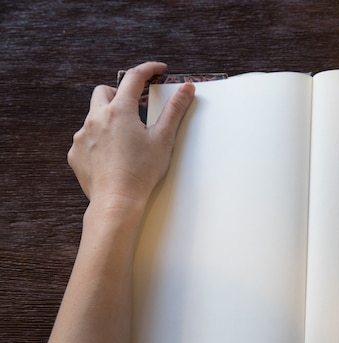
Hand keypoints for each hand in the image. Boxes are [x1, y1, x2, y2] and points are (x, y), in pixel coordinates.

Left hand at [68, 61, 194, 213]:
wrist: (117, 202)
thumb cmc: (142, 172)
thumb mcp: (163, 139)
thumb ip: (175, 110)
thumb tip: (187, 88)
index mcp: (120, 111)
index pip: (134, 78)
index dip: (148, 69)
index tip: (158, 69)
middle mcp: (96, 119)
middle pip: (104, 91)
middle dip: (119, 93)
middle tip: (135, 107)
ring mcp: (82, 136)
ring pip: (94, 116)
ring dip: (109, 119)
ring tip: (125, 139)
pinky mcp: (75, 153)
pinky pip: (86, 138)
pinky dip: (99, 140)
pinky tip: (113, 156)